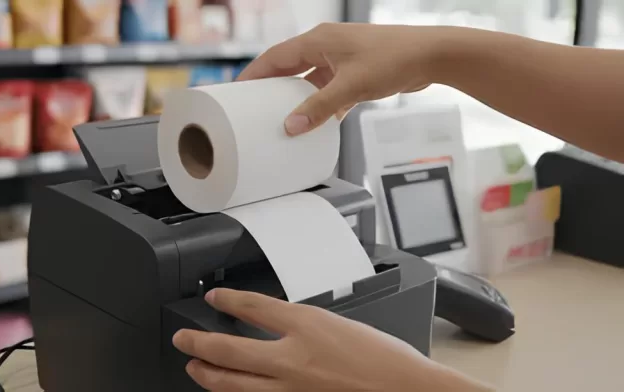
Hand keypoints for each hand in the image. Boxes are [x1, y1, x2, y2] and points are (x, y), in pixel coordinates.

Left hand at [173, 288, 489, 390]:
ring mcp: (290, 388)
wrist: (406, 389)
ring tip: (194, 367)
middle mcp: (292, 357)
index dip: (227, 298)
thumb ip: (305, 324)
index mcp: (307, 324)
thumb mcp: (341, 323)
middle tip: (182, 338)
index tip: (213, 297)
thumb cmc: (385, 359)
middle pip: (228, 348)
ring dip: (207, 374)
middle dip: (198, 342)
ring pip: (232, 382)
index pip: (252, 306)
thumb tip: (278, 324)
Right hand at [237, 23, 445, 135]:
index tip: (237, 91)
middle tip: (254, 108)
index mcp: (318, 40)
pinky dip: (322, 104)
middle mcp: (326, 45)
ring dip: (299, 99)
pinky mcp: (355, 71)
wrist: (432, 56)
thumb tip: (292, 126)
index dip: (254, 74)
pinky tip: (320, 123)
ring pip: (309, 80)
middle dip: (272, 88)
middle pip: (289, 68)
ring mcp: (341, 58)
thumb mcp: (351, 87)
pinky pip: (329, 88)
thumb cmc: (395, 58)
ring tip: (283, 119)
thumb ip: (319, 109)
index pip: (274, 57)